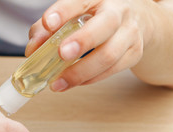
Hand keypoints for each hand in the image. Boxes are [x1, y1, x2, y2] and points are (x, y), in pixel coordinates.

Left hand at [26, 0, 154, 90]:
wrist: (140, 20)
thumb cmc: (96, 16)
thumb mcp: (72, 15)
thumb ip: (47, 29)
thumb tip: (32, 49)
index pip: (81, 0)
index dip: (63, 11)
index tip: (48, 23)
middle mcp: (118, 10)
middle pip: (105, 25)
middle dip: (82, 41)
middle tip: (61, 54)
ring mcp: (130, 32)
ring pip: (109, 55)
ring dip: (80, 72)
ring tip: (57, 83)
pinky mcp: (135, 53)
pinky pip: (112, 70)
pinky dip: (89, 79)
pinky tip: (74, 82)